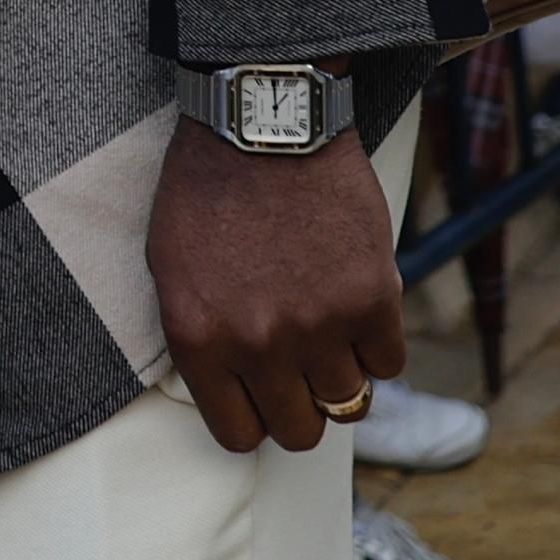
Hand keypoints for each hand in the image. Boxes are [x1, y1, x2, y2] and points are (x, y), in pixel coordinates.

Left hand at [149, 113, 404, 454]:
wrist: (262, 125)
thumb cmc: (206, 190)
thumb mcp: (171, 270)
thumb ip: (202, 338)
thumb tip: (233, 391)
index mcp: (199, 339)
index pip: (238, 434)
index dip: (253, 420)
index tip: (261, 400)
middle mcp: (259, 344)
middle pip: (299, 431)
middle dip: (298, 407)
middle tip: (299, 373)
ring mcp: (319, 326)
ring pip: (347, 402)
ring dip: (339, 374)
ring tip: (327, 334)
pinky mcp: (372, 299)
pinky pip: (388, 363)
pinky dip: (376, 346)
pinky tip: (357, 312)